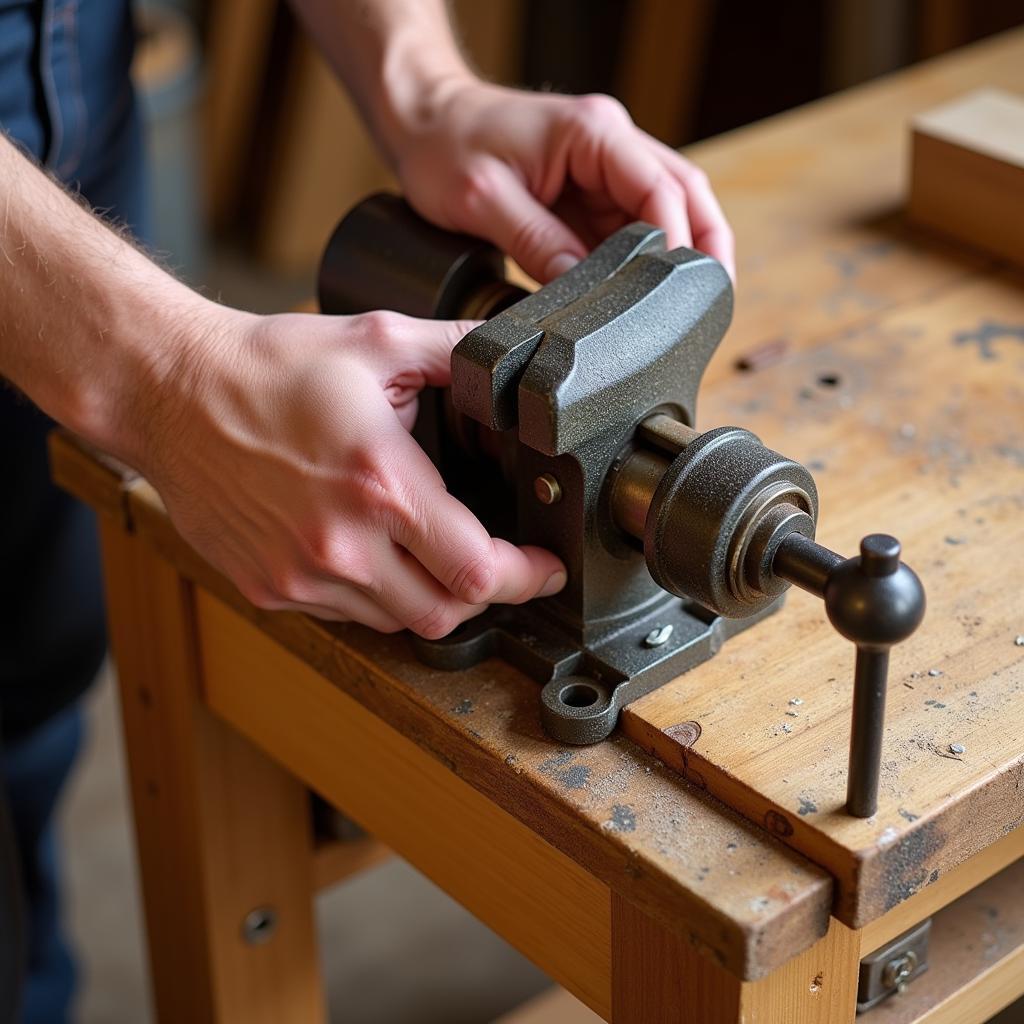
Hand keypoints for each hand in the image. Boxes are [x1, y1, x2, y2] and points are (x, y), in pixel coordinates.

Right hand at [140, 306, 565, 635]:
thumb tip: (514, 358)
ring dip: (429, 597)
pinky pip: (346, 617)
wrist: (169, 392)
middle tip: (495, 563)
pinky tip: (375, 556)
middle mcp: (342, 543)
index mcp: (381, 484)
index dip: (526, 577)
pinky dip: (375, 597)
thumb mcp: (378, 340)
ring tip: (433, 555)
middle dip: (484, 594)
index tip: (543, 567)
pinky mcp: (270, 589)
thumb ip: (459, 351)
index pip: (478, 571)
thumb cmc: (267, 366)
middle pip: (445, 614)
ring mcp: (301, 575)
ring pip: (397, 622)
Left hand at [391, 80, 733, 282]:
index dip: (677, 241)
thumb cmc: (445, 146)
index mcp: (593, 133)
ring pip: (664, 212)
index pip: (660, 188)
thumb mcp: (484, 200)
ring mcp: (602, 168)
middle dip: (705, 247)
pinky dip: (642, 261)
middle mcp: (609, 144)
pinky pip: (628, 226)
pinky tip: (643, 296)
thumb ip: (538, 243)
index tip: (676, 292)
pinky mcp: (588, 191)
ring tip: (687, 308)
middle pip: (683, 194)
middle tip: (713, 303)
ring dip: (677, 257)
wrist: (423, 120)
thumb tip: (581, 291)